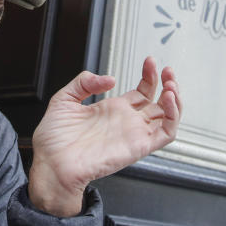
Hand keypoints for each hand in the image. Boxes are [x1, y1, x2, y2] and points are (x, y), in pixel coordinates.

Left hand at [28, 57, 180, 216]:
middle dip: (167, 84)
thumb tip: (110, 78)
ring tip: (171, 84)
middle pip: (158, 102)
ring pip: (167, 117)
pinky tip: (168, 100)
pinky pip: (165, 134)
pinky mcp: (138, 147)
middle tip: (166, 70)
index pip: (141, 91)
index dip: (149, 76)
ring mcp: (133, 134)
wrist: (50, 164)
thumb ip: (84, 82)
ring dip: (175, 99)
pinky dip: (173, 116)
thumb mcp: (64, 99)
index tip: (150, 61)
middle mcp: (126, 122)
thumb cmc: (53, 140)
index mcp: (112, 110)